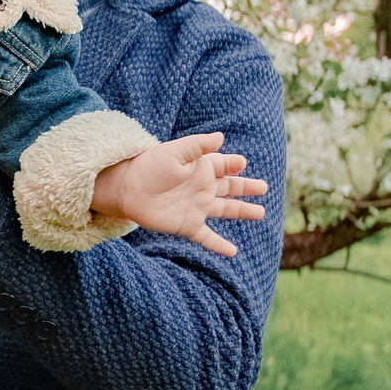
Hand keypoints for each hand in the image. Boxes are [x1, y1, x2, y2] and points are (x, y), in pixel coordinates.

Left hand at [87, 132, 266, 256]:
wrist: (127, 189)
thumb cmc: (148, 165)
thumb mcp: (175, 151)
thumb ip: (198, 145)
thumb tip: (221, 137)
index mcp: (200, 168)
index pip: (223, 165)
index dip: (233, 164)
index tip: (241, 164)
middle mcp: (201, 188)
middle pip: (230, 188)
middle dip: (246, 188)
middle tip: (263, 187)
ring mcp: (196, 207)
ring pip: (225, 210)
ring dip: (242, 211)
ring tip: (260, 213)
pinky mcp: (187, 225)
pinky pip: (207, 236)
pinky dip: (219, 245)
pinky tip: (232, 252)